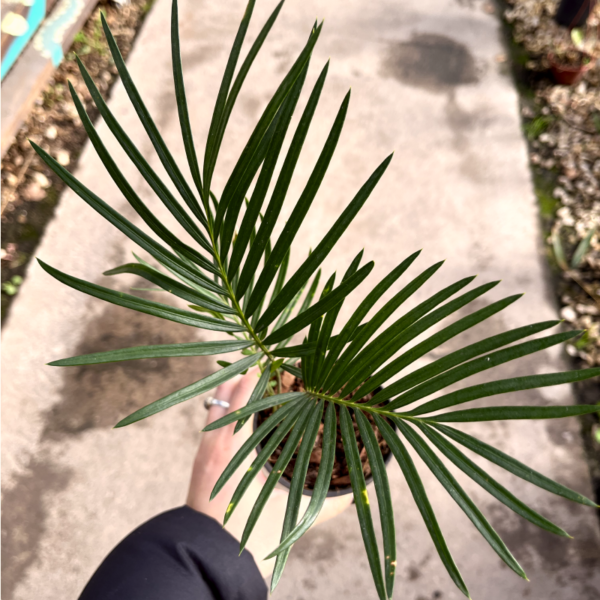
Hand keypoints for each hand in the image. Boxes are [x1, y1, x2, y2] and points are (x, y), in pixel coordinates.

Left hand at [187, 369, 351, 577]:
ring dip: (231, 393)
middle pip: (222, 394)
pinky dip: (224, 411)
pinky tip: (239, 415)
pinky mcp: (199, 463)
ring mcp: (203, 452)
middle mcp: (214, 444)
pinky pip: (210, 424)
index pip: (242, 397)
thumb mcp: (288, 515)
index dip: (256, 376)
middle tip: (264, 366)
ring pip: (213, 407)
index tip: (272, 361)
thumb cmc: (246, 536)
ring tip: (252, 383)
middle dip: (242, 377)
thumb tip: (357, 495)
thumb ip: (325, 506)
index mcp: (233, 449)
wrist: (206, 560)